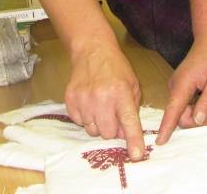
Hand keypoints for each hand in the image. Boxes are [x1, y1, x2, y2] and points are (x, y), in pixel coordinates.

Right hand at [64, 38, 145, 160]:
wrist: (92, 50)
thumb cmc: (115, 68)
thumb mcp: (132, 84)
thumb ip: (131, 110)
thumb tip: (123, 135)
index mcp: (121, 93)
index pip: (129, 122)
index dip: (133, 141)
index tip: (136, 155)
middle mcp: (102, 97)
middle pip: (107, 133)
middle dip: (112, 129)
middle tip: (112, 114)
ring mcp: (84, 99)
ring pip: (92, 131)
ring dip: (98, 124)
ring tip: (100, 106)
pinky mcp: (70, 100)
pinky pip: (79, 123)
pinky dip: (85, 117)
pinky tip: (89, 102)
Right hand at [156, 30, 206, 144]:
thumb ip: (206, 103)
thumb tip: (195, 120)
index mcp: (182, 85)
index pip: (172, 111)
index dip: (167, 128)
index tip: (159, 142)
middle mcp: (175, 87)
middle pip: (183, 115)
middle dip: (203, 118)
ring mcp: (177, 86)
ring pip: (187, 110)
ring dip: (205, 111)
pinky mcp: (182, 86)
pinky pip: (189, 103)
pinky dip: (202, 104)